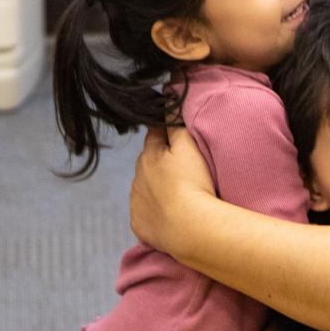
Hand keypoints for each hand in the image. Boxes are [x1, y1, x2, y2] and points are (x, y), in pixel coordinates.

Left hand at [130, 127, 214, 249]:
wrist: (190, 228)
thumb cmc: (193, 184)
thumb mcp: (188, 146)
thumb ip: (176, 124)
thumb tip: (167, 102)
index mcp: (149, 155)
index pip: (154, 134)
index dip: (166, 132)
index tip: (176, 133)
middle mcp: (137, 177)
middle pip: (148, 162)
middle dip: (159, 162)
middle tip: (182, 169)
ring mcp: (136, 203)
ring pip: (145, 188)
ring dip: (157, 188)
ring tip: (178, 195)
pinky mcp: (140, 225)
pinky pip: (145, 214)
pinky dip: (155, 212)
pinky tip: (170, 215)